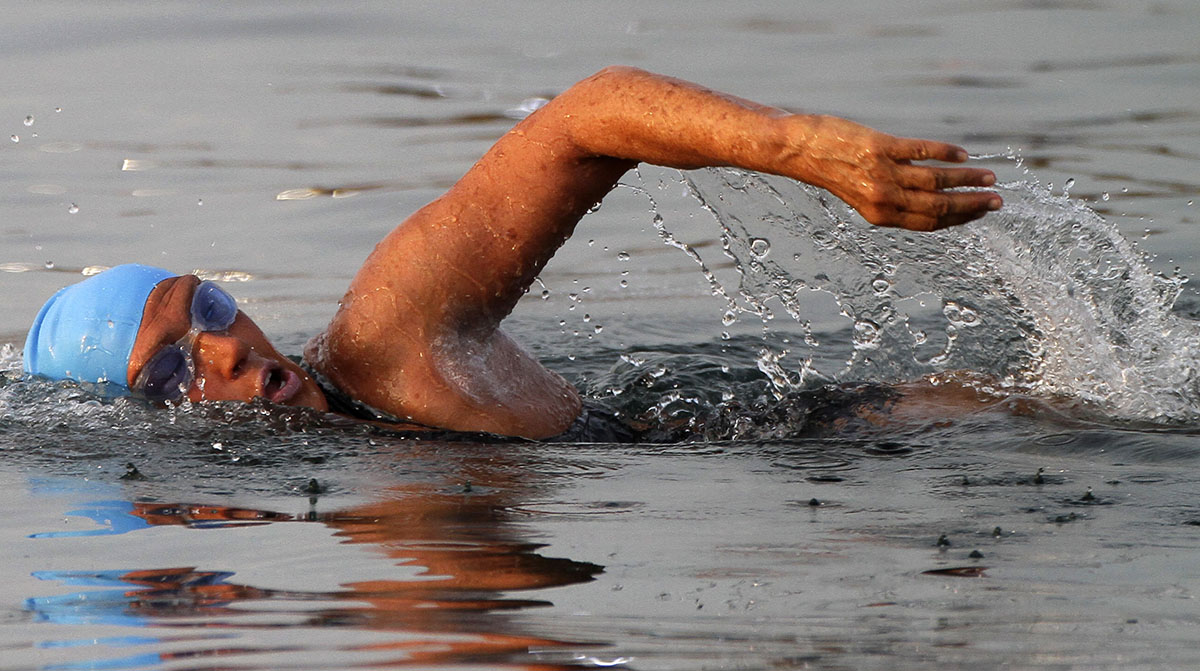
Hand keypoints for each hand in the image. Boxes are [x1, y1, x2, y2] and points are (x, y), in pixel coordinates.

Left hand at [783, 115, 1001, 230]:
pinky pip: (921, 152)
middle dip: (971, 205)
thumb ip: (890, 198)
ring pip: (934, 181)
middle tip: (998, 201)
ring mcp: (882, 174)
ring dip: (966, 179)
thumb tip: (928, 196)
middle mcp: (882, 199)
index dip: (959, 220)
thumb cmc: (831, 168)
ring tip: (988, 176)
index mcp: (879, 215)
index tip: (981, 213)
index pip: (928, 223)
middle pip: (937, 207)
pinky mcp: (880, 148)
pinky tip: (962, 154)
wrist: (798, 149)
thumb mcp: (860, 193)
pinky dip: (945, 154)